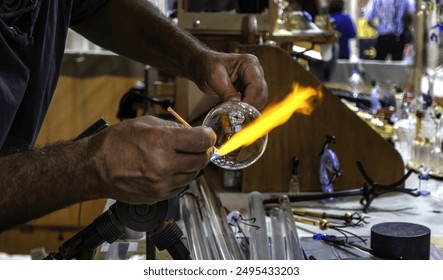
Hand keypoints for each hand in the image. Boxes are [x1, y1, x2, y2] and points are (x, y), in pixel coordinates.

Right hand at [88, 115, 215, 204]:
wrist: (95, 168)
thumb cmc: (116, 143)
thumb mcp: (145, 124)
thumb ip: (172, 128)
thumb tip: (191, 132)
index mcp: (163, 142)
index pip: (201, 141)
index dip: (207, 136)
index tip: (206, 135)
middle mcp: (165, 165)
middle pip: (201, 160)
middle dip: (203, 151)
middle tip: (198, 146)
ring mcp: (162, 183)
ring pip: (193, 175)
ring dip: (191, 165)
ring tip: (178, 157)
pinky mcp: (158, 196)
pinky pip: (180, 187)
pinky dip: (179, 178)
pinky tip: (168, 170)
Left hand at [191, 50, 267, 109]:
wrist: (201, 66)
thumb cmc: (207, 66)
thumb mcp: (215, 78)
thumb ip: (227, 92)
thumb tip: (237, 107)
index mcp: (249, 63)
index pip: (256, 85)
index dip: (250, 100)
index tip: (241, 112)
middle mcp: (255, 71)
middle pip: (261, 94)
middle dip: (251, 106)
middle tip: (239, 116)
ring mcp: (253, 81)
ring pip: (259, 100)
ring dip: (250, 109)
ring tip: (237, 116)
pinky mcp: (249, 90)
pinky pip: (253, 102)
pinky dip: (247, 109)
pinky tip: (237, 113)